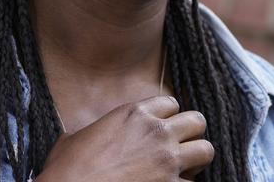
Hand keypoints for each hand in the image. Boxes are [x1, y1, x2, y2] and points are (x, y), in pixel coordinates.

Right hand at [36, 95, 213, 181]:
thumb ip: (95, 130)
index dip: (167, 116)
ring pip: (206, 150)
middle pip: (197, 121)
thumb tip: (87, 136)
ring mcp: (167, 161)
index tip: (160, 128)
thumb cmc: (67, 169)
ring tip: (183, 167)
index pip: (171, 103)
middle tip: (178, 146)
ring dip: (196, 159)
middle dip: (190, 133)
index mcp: (134, 114)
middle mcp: (156, 132)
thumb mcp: (75, 137)